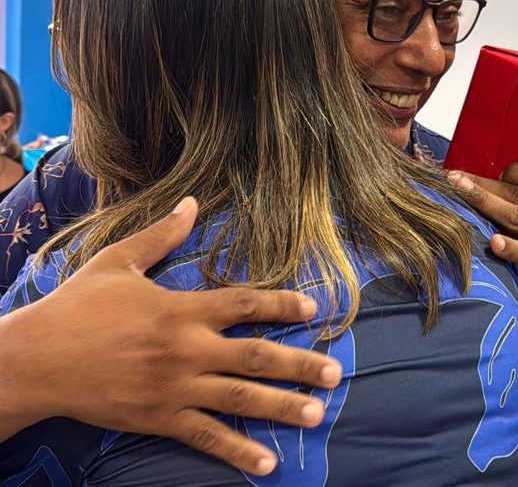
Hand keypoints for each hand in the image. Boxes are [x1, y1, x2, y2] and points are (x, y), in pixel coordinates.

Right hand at [2, 197, 341, 475]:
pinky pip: (205, 436)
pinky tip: (266, 464)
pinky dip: (237, 451)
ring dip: (281, 407)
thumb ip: (162, 235)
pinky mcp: (160, 419)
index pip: (243, 304)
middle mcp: (187, 350)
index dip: (280, 304)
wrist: (37, 360)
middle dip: (298, 364)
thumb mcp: (118, 262)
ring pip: (239, 399)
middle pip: (254, 357)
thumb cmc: (79, 307)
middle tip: (334, 374)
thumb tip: (191, 202)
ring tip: (317, 414)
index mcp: (181, 309)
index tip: (313, 308)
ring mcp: (176, 388)